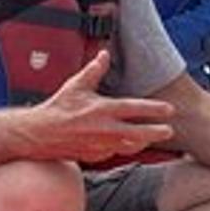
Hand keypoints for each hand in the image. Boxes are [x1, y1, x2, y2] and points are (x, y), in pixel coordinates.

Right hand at [21, 51, 175, 163]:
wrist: (39, 134)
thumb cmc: (57, 109)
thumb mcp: (76, 85)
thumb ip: (94, 70)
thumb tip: (104, 54)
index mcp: (102, 110)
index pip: (134, 109)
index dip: (154, 109)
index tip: (170, 109)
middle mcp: (105, 129)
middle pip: (139, 133)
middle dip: (157, 132)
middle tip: (170, 130)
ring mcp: (101, 145)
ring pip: (130, 146)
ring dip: (143, 142)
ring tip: (151, 138)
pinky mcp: (95, 156)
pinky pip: (115, 153)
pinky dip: (124, 148)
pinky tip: (128, 144)